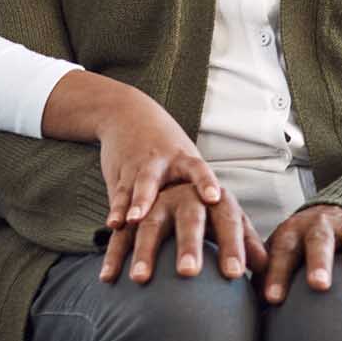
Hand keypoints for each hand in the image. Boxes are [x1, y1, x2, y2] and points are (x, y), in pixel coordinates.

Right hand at [95, 86, 222, 230]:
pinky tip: (113, 224)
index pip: (199, 171)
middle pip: (167, 185)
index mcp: (185, 161)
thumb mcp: (188, 160)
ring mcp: (140, 168)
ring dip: (137, 204)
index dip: (207, 183)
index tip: (214, 199)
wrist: (126, 114)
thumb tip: (228, 226)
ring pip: (139, 187)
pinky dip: (116, 209)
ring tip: (132, 221)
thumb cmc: (167, 149)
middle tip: (167, 220)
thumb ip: (202, 191)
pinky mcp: (120, 174)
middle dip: (169, 203)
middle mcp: (163, 164)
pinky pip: (119, 193)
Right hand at [100, 180, 266, 284]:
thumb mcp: (208, 191)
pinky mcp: (126, 172)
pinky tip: (113, 226)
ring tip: (137, 228)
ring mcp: (152, 170)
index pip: (226, 215)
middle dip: (189, 243)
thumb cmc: (179, 167)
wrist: (135, 119)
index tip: (235, 272)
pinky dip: (117, 209)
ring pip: (149, 192)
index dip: (233, 243)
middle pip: (190, 212)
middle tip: (188, 272)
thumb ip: (236, 229)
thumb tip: (264, 268)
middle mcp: (182, 176)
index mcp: (207, 186)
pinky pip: (121, 193)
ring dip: (143, 210)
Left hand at [259, 205, 341, 303]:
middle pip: (319, 241)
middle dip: (320, 262)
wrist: (330, 213)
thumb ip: (264, 277)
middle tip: (319, 285)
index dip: (276, 274)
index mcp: (292, 231)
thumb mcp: (278, 253)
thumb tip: (249, 309)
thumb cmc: (298, 246)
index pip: (282, 251)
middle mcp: (321, 225)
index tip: (272, 299)